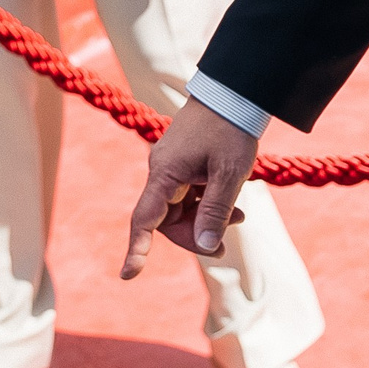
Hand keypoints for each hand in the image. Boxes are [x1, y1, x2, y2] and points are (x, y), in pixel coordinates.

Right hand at [122, 99, 256, 277]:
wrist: (234, 91)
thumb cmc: (230, 128)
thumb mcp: (229, 173)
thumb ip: (216, 211)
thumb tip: (208, 246)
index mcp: (165, 173)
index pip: (145, 219)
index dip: (137, 249)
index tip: (128, 275)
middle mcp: (162, 170)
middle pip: (168, 220)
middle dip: (195, 235)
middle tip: (224, 246)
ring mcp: (173, 166)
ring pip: (182, 209)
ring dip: (206, 219)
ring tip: (240, 218)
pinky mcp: (184, 162)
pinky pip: (190, 194)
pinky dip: (208, 204)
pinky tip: (235, 206)